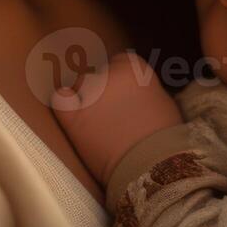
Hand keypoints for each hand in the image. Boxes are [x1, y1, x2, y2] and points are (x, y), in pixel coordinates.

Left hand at [52, 51, 182, 186]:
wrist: (153, 164)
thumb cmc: (166, 137)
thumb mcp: (162, 102)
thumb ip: (144, 89)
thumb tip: (135, 94)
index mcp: (133, 67)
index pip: (119, 62)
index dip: (120, 81)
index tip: (123, 96)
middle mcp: (109, 74)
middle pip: (98, 75)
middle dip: (104, 92)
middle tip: (112, 115)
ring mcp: (89, 93)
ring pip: (80, 87)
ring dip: (86, 100)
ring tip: (97, 122)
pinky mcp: (74, 116)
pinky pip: (60, 100)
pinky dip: (65, 104)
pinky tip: (73, 115)